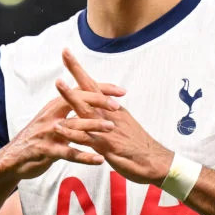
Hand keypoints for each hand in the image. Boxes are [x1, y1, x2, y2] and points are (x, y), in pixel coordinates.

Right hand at [0, 84, 124, 182]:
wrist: (13, 158)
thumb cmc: (38, 137)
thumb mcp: (52, 119)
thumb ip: (69, 110)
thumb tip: (88, 99)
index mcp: (56, 105)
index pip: (81, 92)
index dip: (101, 90)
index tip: (121, 91)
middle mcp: (52, 115)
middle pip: (77, 103)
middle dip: (97, 102)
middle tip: (117, 106)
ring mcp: (48, 133)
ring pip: (73, 127)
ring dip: (93, 126)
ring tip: (111, 127)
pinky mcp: (46, 150)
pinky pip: (68, 153)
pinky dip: (84, 156)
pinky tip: (99, 160)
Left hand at [52, 48, 172, 185]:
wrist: (156, 162)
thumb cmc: (138, 145)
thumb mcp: (123, 124)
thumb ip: (109, 114)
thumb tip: (99, 105)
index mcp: (111, 108)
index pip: (93, 85)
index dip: (80, 70)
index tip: (67, 53)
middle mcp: (109, 114)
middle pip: (90, 89)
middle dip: (77, 70)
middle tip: (65, 52)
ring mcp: (107, 129)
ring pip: (86, 109)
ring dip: (72, 96)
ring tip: (58, 83)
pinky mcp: (106, 146)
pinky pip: (86, 138)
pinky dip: (72, 132)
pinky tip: (59, 127)